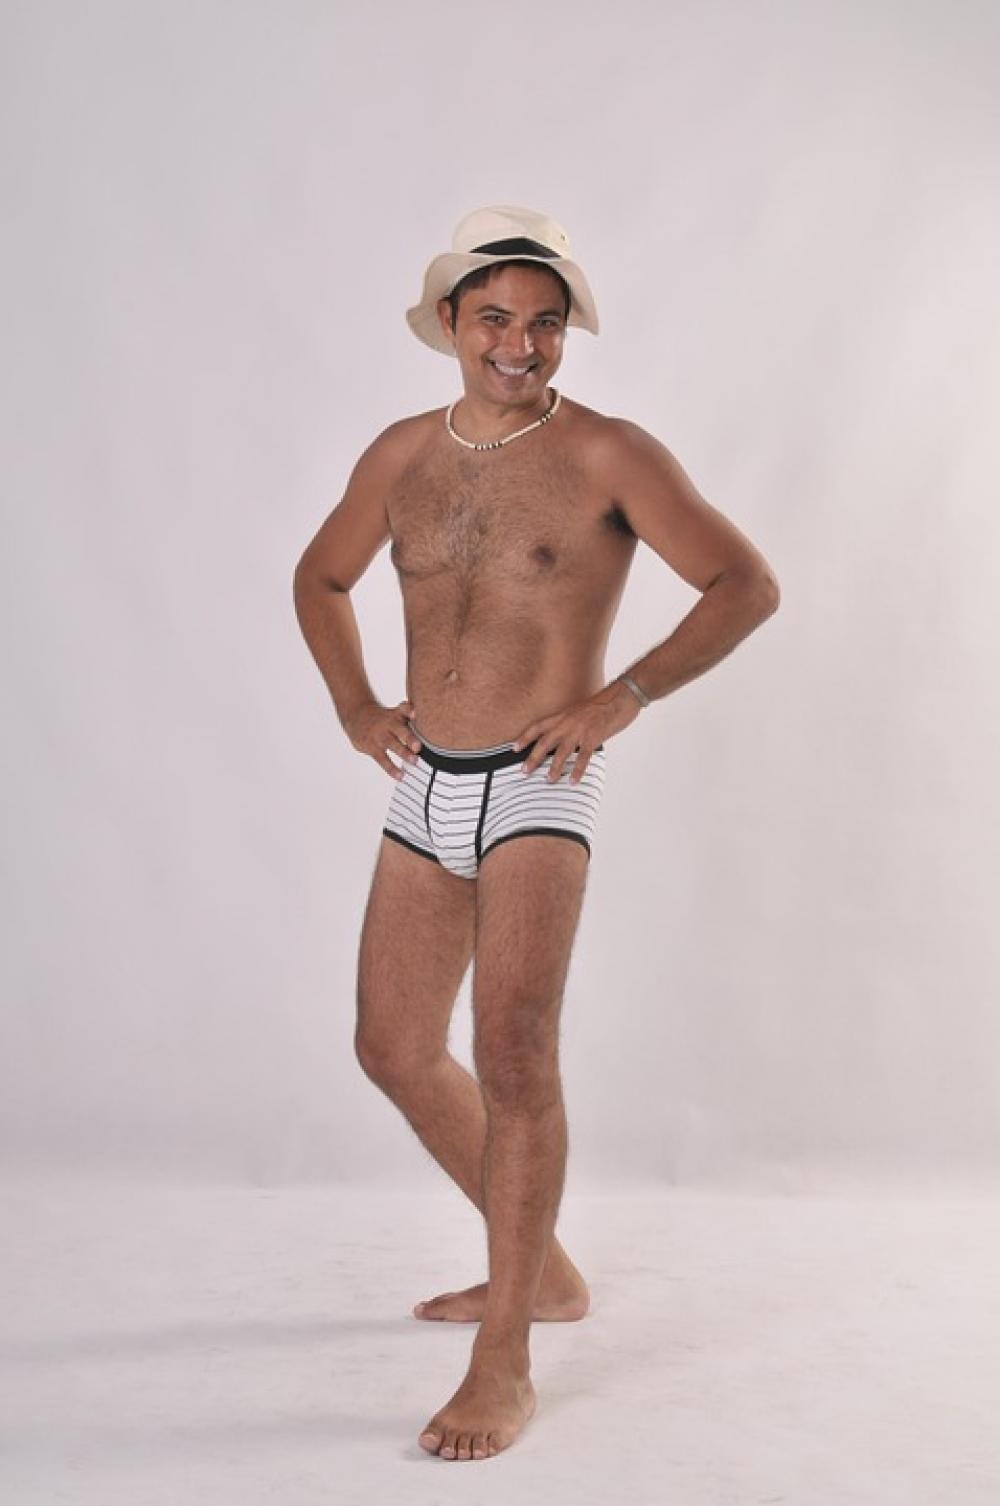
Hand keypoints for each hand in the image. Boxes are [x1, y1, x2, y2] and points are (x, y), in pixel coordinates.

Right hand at [343, 698, 420, 779]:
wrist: (356, 716)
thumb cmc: (382, 717)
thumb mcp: (394, 712)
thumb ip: (408, 712)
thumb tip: (417, 714)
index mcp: (395, 714)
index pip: (402, 710)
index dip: (408, 711)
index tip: (414, 714)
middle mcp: (387, 724)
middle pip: (399, 729)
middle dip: (409, 738)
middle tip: (418, 746)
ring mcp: (379, 736)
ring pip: (391, 744)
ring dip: (403, 753)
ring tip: (414, 761)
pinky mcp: (371, 747)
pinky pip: (381, 759)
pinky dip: (391, 768)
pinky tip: (400, 775)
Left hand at [512, 681, 641, 783]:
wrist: (620, 697)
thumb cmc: (602, 704)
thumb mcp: (580, 711)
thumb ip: (570, 723)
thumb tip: (565, 738)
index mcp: (563, 715)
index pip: (538, 726)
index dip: (525, 737)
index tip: (514, 748)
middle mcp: (568, 722)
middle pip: (545, 742)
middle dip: (533, 758)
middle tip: (524, 771)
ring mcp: (580, 730)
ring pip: (562, 752)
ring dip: (554, 768)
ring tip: (548, 780)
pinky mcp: (593, 737)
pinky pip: (583, 758)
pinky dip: (577, 771)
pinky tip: (573, 781)